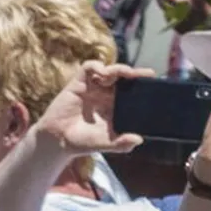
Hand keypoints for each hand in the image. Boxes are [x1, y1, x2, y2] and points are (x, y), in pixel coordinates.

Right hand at [34, 61, 152, 158]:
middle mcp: (105, 94)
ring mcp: (91, 87)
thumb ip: (121, 144)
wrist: (57, 141)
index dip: (141, 84)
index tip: (153, 81)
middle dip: (134, 73)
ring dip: (118, 69)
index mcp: (115, 105)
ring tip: (123, 73)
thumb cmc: (82, 142)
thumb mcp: (105, 143)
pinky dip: (97, 66)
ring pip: (108, 70)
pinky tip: (102, 72)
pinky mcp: (77, 83)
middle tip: (143, 75)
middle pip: (122, 77)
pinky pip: (89, 68)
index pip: (131, 90)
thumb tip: (138, 140)